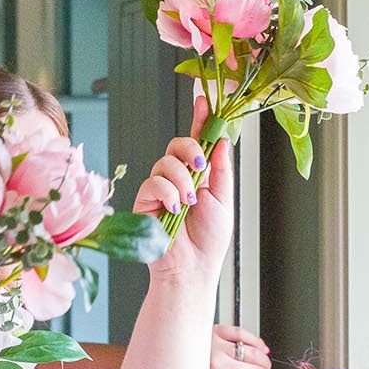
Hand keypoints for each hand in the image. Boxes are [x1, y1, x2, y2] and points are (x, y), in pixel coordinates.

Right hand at [129, 96, 235, 288]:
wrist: (192, 267)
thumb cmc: (208, 241)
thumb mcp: (224, 199)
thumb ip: (221, 169)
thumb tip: (221, 140)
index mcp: (198, 176)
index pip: (197, 142)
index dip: (199, 120)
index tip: (203, 101)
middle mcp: (177, 178)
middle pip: (177, 144)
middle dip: (189, 149)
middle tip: (199, 165)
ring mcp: (160, 189)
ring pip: (164, 162)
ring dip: (180, 179)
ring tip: (188, 202)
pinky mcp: (144, 201)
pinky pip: (153, 182)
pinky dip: (167, 193)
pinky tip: (174, 209)